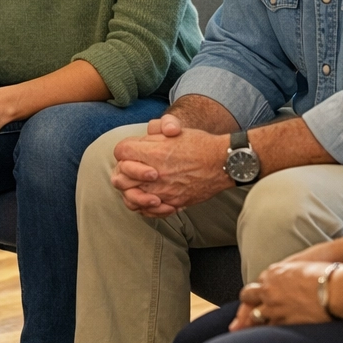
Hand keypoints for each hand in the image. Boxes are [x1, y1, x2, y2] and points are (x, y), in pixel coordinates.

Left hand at [110, 115, 229, 216]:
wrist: (222, 163)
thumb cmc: (200, 144)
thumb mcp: (174, 132)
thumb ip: (152, 135)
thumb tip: (138, 142)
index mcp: (153, 152)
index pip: (121, 151)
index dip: (124, 150)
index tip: (131, 150)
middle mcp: (154, 174)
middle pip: (120, 177)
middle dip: (122, 171)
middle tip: (129, 170)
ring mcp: (162, 191)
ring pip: (131, 198)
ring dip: (130, 192)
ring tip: (136, 187)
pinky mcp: (172, 202)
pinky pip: (148, 211)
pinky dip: (144, 207)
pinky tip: (148, 199)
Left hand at [230, 260, 331, 329]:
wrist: (334, 288)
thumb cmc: (323, 275)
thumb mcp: (301, 268)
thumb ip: (288, 274)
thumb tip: (289, 278)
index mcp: (273, 273)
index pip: (257, 283)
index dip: (255, 293)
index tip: (253, 299)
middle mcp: (269, 289)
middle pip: (248, 297)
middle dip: (245, 306)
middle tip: (240, 317)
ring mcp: (274, 306)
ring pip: (255, 316)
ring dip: (252, 322)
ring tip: (247, 330)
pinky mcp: (283, 321)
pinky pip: (269, 328)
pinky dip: (266, 333)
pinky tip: (264, 339)